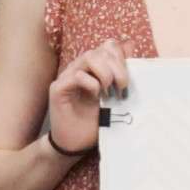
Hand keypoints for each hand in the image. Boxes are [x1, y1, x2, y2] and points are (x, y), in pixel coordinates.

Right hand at [47, 38, 128, 153]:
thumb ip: (121, 74)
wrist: (76, 144)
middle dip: (118, 67)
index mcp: (94, 68)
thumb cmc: (96, 121)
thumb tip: (131, 46)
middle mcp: (79, 68)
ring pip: (89, 57)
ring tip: (109, 91)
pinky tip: (96, 96)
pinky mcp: (58, 89)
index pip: (108, 47)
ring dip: (105, 73)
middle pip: (101, 51)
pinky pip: (76, 76)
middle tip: (122, 88)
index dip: (121, 57)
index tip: (128, 80)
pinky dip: (91, 84)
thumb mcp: (116, 97)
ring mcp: (67, 77)